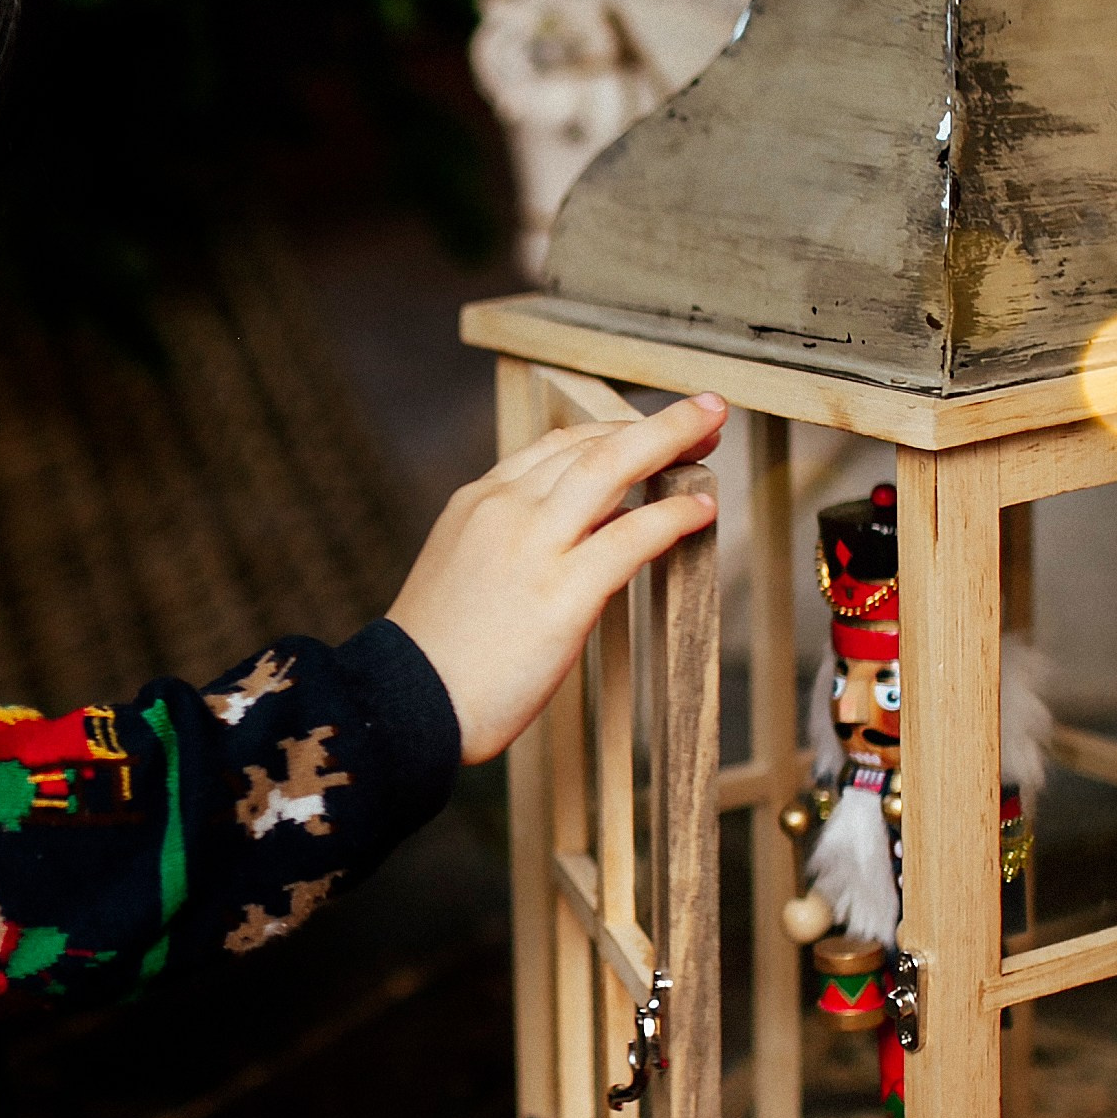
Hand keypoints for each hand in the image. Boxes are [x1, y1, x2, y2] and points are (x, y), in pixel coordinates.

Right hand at [388, 394, 724, 765]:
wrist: (402, 706)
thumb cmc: (435, 659)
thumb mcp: (462, 573)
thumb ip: (512, 546)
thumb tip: (578, 543)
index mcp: (477, 502)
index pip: (554, 446)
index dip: (610, 430)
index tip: (645, 429)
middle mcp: (504, 510)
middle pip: (591, 444)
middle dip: (654, 423)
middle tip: (705, 411)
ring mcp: (532, 548)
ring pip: (611, 468)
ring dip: (671, 440)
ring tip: (714, 432)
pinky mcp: (561, 594)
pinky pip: (631, 536)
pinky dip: (673, 515)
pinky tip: (702, 509)